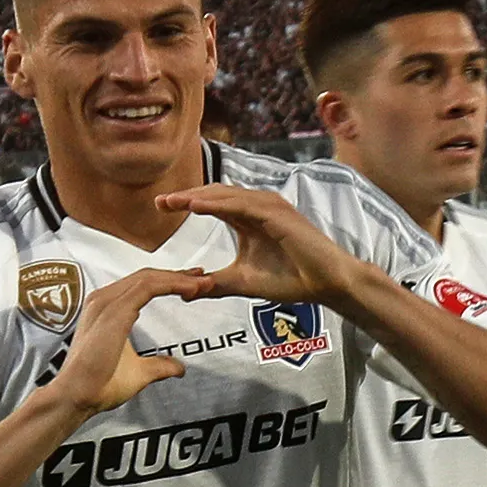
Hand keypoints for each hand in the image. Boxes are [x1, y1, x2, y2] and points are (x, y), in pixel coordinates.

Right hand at [37, 268, 218, 419]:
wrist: (78, 396)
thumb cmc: (98, 385)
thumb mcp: (139, 372)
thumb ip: (158, 365)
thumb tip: (178, 367)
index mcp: (107, 309)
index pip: (143, 286)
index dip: (170, 282)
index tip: (193, 285)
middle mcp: (104, 300)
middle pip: (148, 277)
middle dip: (179, 276)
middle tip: (204, 278)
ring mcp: (107, 303)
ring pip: (150, 278)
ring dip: (179, 278)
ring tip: (204, 283)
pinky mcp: (115, 310)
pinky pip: (148, 287)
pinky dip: (172, 285)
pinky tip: (191, 289)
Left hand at [153, 182, 374, 312]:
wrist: (325, 284)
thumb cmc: (292, 279)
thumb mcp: (242, 282)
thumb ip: (214, 283)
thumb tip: (185, 291)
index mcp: (248, 218)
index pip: (211, 204)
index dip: (186, 203)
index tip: (160, 207)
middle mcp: (257, 207)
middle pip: (215, 195)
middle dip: (187, 197)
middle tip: (161, 202)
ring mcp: (268, 206)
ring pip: (227, 196)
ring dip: (199, 197)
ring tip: (174, 201)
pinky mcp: (277, 213)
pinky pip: (242, 204)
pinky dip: (219, 204)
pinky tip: (198, 206)